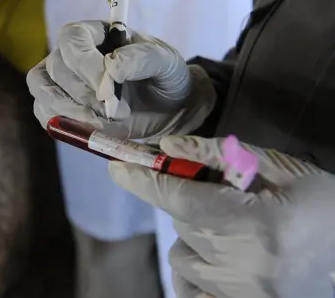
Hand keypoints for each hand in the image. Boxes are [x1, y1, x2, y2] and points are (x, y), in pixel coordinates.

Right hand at [26, 20, 215, 139]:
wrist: (165, 108)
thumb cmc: (163, 77)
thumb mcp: (166, 62)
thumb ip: (143, 58)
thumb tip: (112, 66)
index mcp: (93, 33)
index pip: (72, 40)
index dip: (84, 65)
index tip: (108, 91)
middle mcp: (69, 54)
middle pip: (56, 68)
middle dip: (84, 95)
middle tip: (117, 112)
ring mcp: (59, 81)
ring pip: (43, 92)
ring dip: (71, 111)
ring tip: (104, 122)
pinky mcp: (56, 107)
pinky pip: (44, 114)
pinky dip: (65, 125)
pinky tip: (92, 129)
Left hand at [109, 135, 334, 297]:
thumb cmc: (328, 209)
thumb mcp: (285, 171)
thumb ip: (226, 155)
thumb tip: (171, 147)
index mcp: (252, 223)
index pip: (178, 198)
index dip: (142, 180)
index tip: (116, 166)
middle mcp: (239, 264)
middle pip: (181, 225)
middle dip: (188, 203)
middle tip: (220, 196)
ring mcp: (238, 293)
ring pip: (182, 257)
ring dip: (192, 236)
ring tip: (229, 229)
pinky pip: (191, 289)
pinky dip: (194, 270)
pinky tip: (217, 258)